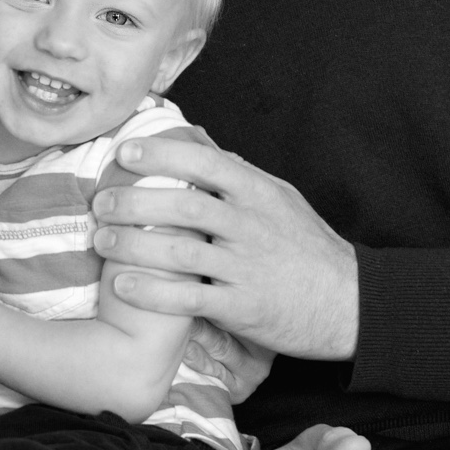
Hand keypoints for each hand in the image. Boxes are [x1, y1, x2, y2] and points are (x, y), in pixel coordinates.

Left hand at [92, 133, 358, 359]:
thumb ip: (238, 173)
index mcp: (259, 194)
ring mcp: (247, 267)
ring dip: (133, 246)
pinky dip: (152, 292)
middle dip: (134, 203)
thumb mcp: (280, 199)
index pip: (205, 163)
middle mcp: (251, 226)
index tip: (125, 154)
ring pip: (181, 252)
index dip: (161, 155)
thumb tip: (197, 143)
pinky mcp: (243, 306)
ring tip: (100, 241)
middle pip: (184, 207)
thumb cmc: (307, 247)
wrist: (349, 302)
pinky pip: (189, 298)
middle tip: (100, 202)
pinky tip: (122, 285)